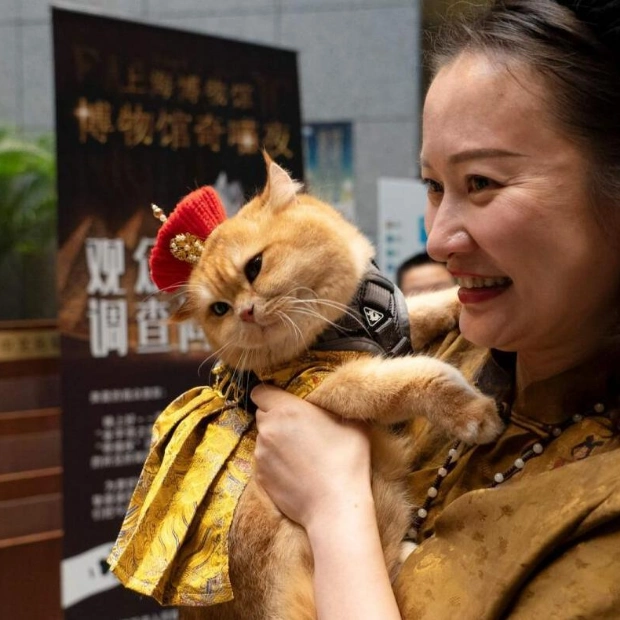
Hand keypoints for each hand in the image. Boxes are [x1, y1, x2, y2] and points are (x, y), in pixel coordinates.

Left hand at [252, 384, 372, 531]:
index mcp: (286, 409)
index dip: (270, 395)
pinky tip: (295, 471)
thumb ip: (335, 406)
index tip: (283, 401)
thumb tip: (336, 400)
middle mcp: (268, 429)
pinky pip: (264, 461)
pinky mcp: (260, 476)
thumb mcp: (352, 423)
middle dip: (275, 418)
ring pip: (262, 439)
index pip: (260, 392)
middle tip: (297, 428)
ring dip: (275, 441)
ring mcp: (261, 454)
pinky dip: (275, 462)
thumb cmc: (346, 461)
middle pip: (262, 415)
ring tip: (299, 454)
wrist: (334, 506)